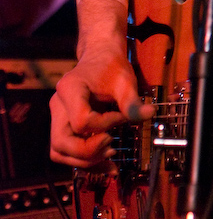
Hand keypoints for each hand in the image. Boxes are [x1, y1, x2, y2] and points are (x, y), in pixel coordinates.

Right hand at [49, 45, 154, 167]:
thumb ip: (133, 101)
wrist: (100, 57)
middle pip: (61, 144)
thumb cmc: (110, 66)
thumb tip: (149, 115)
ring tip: (110, 155)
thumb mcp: (124, 81)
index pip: (81, 121)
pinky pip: (66, 150)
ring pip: (59, 151)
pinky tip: (105, 161)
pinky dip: (84, 159)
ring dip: (84, 160)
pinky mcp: (63, 125)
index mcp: (70, 89)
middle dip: (88, 152)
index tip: (121, 117)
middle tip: (112, 146)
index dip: (104, 125)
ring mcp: (57, 116)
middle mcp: (57, 105)